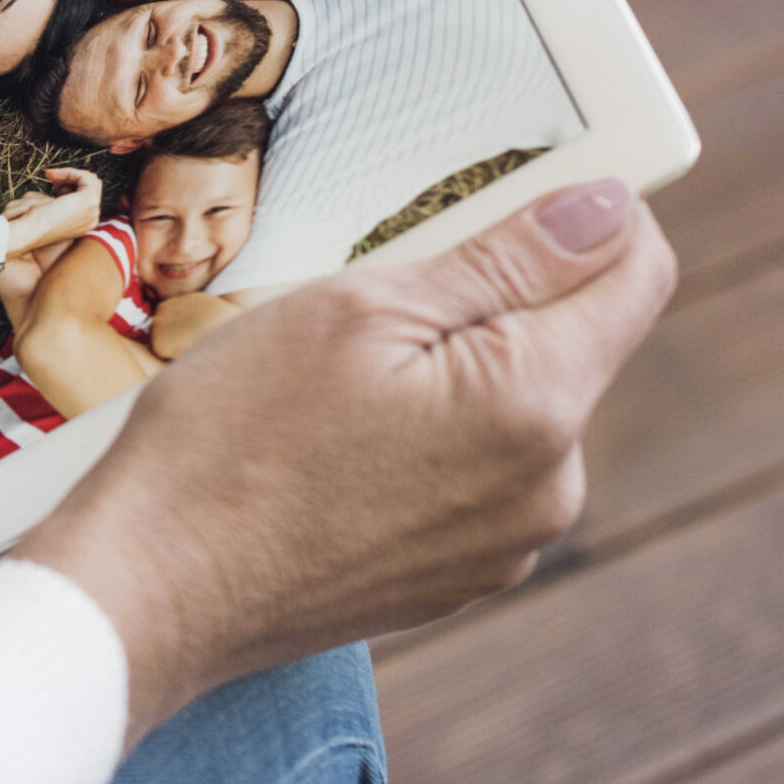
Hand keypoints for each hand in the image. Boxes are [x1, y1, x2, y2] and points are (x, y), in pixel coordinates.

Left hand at [7, 167, 103, 251]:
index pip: (86, 197)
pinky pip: (85, 178)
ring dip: (70, 174)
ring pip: (90, 182)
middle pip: (91, 188)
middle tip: (52, 177)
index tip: (53, 182)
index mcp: (84, 224)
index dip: (71, 186)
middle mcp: (91, 219)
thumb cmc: (30, 220)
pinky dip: (70, 172)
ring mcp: (92, 211)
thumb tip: (62, 186)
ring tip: (51, 176)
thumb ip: (59, 200)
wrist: (27, 231)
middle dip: (72, 178)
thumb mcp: (47, 207)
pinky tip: (54, 176)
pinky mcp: (89, 200)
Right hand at [15, 181, 675, 745]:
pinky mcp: (456, 575)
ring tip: (323, 383)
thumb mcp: (355, 310)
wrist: (151, 588)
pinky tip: (325, 443)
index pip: (632, 271)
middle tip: (360, 296)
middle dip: (486, 299)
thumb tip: (606, 211)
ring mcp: (505, 543)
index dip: (583, 213)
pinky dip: (419, 438)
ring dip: (446, 370)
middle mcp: (548, 488)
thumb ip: (499, 261)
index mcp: (535, 406)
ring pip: (510, 407)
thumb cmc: (227, 442)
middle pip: (563, 339)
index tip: (508, 195)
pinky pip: (469, 473)